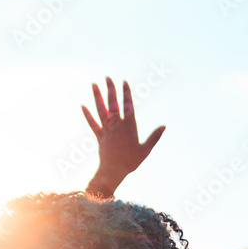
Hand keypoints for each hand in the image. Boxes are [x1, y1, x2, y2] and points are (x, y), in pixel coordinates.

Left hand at [84, 77, 164, 197]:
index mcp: (129, 126)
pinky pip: (92, 124)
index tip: (124, 82)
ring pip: (101, 110)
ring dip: (97, 97)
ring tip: (93, 84)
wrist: (114, 171)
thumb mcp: (146, 150)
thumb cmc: (131, 162)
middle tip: (107, 77)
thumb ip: (154, 137)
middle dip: (110, 90)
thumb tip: (164, 126)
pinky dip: (87, 115)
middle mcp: (117, 125)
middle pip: (113, 104)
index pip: (128, 106)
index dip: (126, 93)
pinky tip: (83, 105)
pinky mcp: (99, 136)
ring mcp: (107, 130)